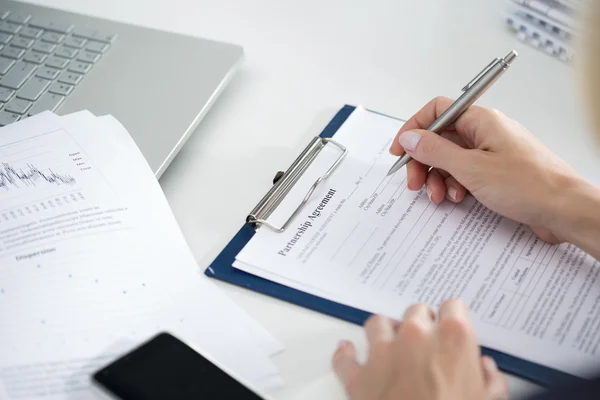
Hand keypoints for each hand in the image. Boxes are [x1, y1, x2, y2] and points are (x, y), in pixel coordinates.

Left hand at [332, 299, 507, 399]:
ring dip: (385, 332)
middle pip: (416, 312)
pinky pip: (344, 357)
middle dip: (422, 325)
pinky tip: (349, 353)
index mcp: (452, 338)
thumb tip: (486, 371)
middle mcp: (415, 336)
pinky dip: (346, 356)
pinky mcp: (358, 375)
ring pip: (378, 323)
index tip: (453, 328)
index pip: (454, 307)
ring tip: (392, 347)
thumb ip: (491, 381)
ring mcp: (382, 352)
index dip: (454, 319)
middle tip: (427, 345)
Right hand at [389, 96, 581, 242]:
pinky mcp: (496, 172)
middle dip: (423, 162)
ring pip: (450, 159)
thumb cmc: (530, 185)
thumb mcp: (471, 168)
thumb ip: (435, 151)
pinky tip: (459, 198)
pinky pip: (465, 173)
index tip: (399, 150)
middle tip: (414, 183)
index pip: (437, 111)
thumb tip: (410, 138)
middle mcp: (485, 132)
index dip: (414, 129)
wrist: (565, 210)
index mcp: (481, 121)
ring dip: (438, 178)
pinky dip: (455, 185)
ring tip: (439, 196)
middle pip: (440, 139)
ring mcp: (491, 153)